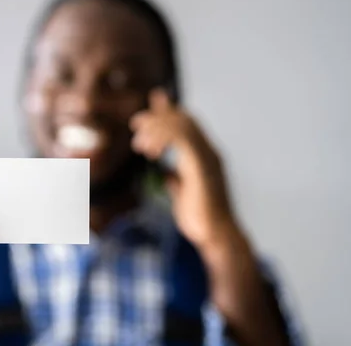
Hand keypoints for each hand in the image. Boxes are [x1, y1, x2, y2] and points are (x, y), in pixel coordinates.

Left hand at [130, 90, 235, 247]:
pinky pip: (184, 139)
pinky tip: (151, 152)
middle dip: (157, 117)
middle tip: (135, 125)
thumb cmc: (200, 219)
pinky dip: (164, 139)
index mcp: (204, 156)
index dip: (164, 114)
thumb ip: (176, 179)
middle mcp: (209, 152)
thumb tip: (166, 174)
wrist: (215, 236)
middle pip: (184, 119)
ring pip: (184, 125)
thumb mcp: (183, 194)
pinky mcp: (203, 166)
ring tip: (140, 145)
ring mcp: (209, 158)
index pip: (186, 124)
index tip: (139, 120)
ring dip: (157, 128)